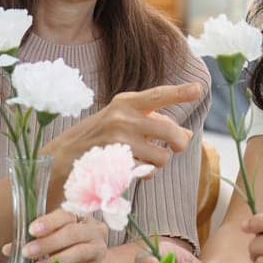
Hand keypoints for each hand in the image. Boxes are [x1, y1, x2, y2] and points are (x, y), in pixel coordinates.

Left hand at [1, 208, 107, 262]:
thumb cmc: (69, 250)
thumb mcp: (52, 241)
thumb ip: (32, 242)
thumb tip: (7, 249)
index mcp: (79, 218)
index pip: (64, 215)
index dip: (48, 222)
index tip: (31, 230)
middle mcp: (93, 231)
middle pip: (72, 233)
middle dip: (47, 243)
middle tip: (27, 252)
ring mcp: (99, 250)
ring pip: (78, 252)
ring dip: (54, 261)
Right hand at [43, 81, 204, 173]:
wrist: (63, 158)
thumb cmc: (99, 138)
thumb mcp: (122, 121)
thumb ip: (152, 122)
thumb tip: (186, 134)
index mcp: (126, 102)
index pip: (158, 95)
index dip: (180, 92)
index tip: (199, 88)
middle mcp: (122, 116)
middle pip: (171, 131)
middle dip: (179, 142)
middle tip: (175, 147)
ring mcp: (119, 140)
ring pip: (163, 156)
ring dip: (159, 162)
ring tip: (143, 159)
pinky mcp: (116, 161)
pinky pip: (148, 171)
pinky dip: (145, 174)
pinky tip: (131, 169)